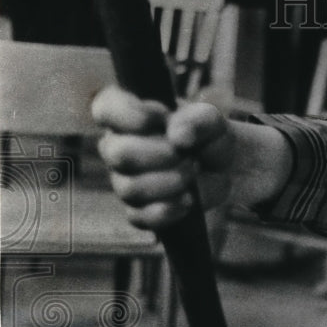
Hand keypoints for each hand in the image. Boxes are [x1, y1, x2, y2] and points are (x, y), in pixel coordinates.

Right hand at [92, 86, 233, 228]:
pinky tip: (188, 200)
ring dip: (170, 182)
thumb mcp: (212, 121)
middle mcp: (116, 148)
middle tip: (188, 155)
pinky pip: (139, 217)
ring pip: (130, 189)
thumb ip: (199, 120)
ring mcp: (124, 182)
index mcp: (125, 115)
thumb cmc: (206, 137)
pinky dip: (168, 211)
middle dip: (160, 156)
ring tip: (193, 173)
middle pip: (118, 155)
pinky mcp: (137, 211)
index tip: (164, 116)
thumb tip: (178, 136)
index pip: (106, 109)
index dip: (132, 114)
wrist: (220, 170)